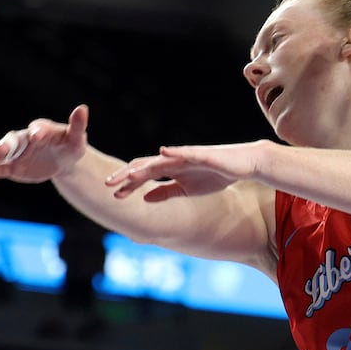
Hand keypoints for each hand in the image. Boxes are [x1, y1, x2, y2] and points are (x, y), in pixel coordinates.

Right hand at [0, 104, 89, 183]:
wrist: (62, 161)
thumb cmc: (70, 146)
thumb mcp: (76, 139)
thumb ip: (77, 125)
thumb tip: (82, 108)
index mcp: (43, 129)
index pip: (39, 128)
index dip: (37, 131)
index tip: (37, 135)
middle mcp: (26, 138)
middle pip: (14, 138)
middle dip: (7, 144)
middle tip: (1, 150)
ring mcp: (18, 152)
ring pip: (4, 151)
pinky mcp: (13, 167)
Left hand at [104, 141, 273, 202]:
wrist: (242, 165)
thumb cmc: (216, 175)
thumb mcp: (187, 190)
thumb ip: (165, 192)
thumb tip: (144, 198)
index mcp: (170, 169)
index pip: (144, 176)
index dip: (129, 185)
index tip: (114, 196)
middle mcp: (175, 160)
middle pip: (146, 165)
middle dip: (127, 175)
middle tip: (108, 184)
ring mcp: (187, 155)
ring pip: (161, 160)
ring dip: (144, 166)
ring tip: (128, 173)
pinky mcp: (203, 153)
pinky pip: (186, 152)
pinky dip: (173, 152)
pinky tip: (162, 152)